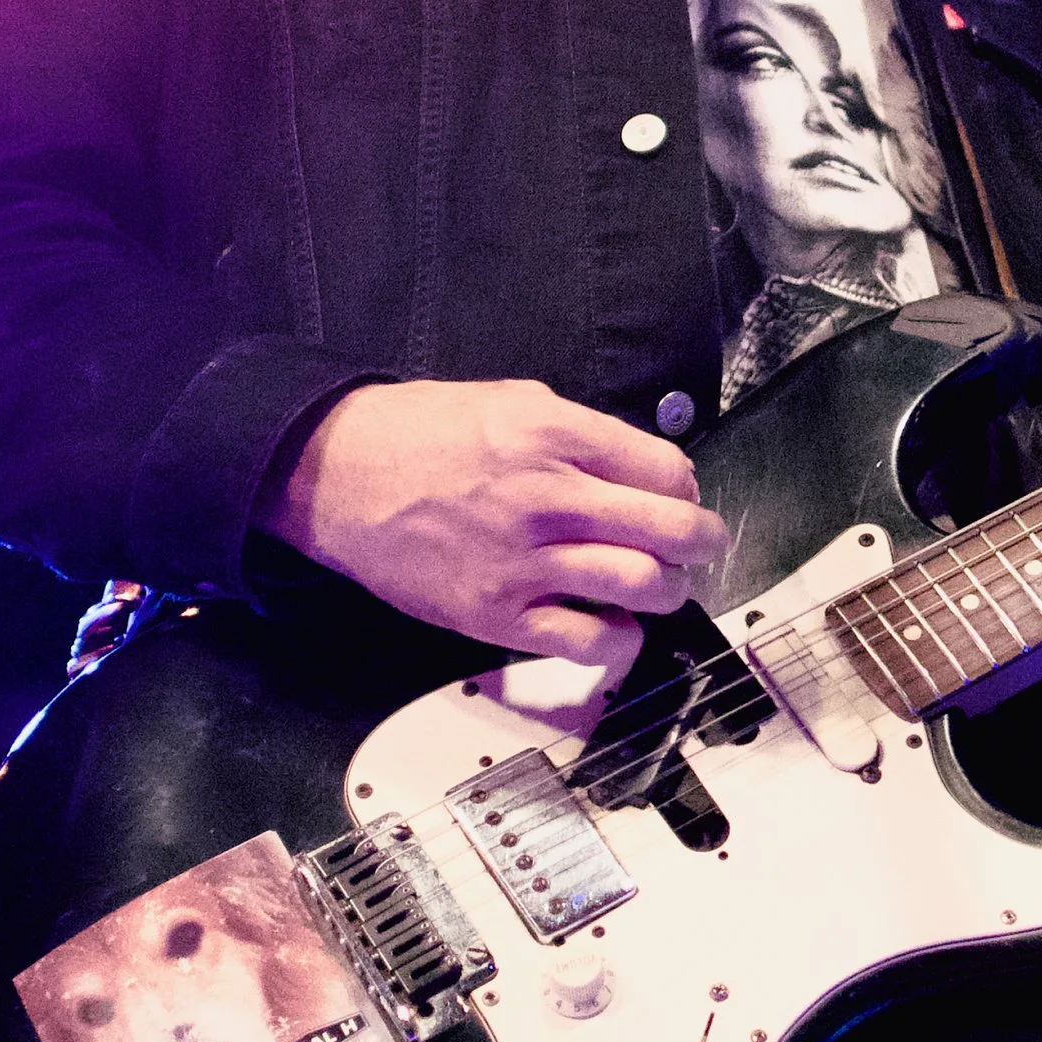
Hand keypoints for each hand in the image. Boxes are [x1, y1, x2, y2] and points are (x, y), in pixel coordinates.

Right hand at [261, 380, 729, 667]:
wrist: (338, 476)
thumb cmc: (419, 434)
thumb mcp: (512, 399)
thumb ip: (582, 435)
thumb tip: (646, 472)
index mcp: (553, 434)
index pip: (666, 470)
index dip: (685, 488)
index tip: (678, 497)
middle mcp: (547, 497)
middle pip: (671, 530)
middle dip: (703, 542)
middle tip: (699, 546)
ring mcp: (522, 562)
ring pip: (643, 587)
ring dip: (668, 590)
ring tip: (658, 584)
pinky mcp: (496, 615)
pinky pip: (588, 642)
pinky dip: (619, 640)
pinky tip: (612, 624)